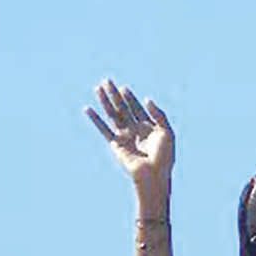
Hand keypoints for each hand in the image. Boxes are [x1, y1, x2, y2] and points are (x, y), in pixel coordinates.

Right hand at [86, 80, 174, 210]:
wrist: (153, 175)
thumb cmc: (164, 156)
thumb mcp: (167, 132)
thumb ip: (158, 114)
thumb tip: (146, 99)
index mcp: (148, 127)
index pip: (136, 108)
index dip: (130, 98)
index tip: (124, 88)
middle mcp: (135, 130)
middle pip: (122, 108)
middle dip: (115, 95)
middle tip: (107, 80)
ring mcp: (124, 136)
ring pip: (112, 115)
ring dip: (105, 101)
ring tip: (98, 88)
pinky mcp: (115, 144)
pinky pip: (103, 129)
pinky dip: (95, 119)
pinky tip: (88, 109)